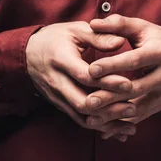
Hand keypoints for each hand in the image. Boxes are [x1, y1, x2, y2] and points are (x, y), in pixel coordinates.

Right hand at [26, 21, 138, 140]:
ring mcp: (57, 97)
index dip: (106, 82)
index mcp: (61, 60)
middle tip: (132, 107)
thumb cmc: (56, 38)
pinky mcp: (60, 106)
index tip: (128, 85)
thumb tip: (120, 42)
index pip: (84, 76)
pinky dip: (100, 127)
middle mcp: (57, 82)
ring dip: (107, 123)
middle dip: (109, 108)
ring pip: (82, 117)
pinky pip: (80, 120)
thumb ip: (98, 36)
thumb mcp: (75, 30)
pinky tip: (119, 130)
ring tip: (131, 125)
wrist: (27, 53)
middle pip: (83, 103)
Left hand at [83, 14, 160, 138]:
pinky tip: (103, 129)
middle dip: (111, 96)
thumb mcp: (142, 27)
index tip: (91, 69)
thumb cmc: (157, 39)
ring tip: (91, 119)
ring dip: (114, 115)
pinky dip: (121, 123)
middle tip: (88, 101)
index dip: (113, 65)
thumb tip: (94, 23)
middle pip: (136, 88)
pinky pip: (141, 117)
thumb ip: (118, 24)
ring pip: (138, 108)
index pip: (135, 59)